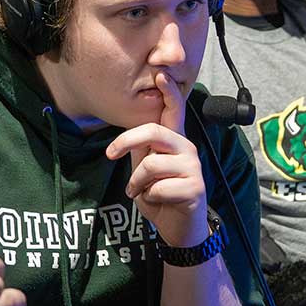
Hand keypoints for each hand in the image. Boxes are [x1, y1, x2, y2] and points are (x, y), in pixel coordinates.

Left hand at [105, 71, 208, 247]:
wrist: (180, 230)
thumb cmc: (162, 196)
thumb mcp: (146, 170)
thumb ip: (141, 150)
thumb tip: (126, 136)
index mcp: (175, 141)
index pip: (174, 111)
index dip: (168, 92)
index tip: (160, 75)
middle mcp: (187, 149)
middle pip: (154, 132)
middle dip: (126, 142)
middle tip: (110, 156)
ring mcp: (193, 169)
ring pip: (151, 165)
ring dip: (137, 183)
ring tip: (140, 192)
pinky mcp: (195, 189)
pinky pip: (158, 188)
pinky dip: (149, 199)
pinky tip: (159, 203)